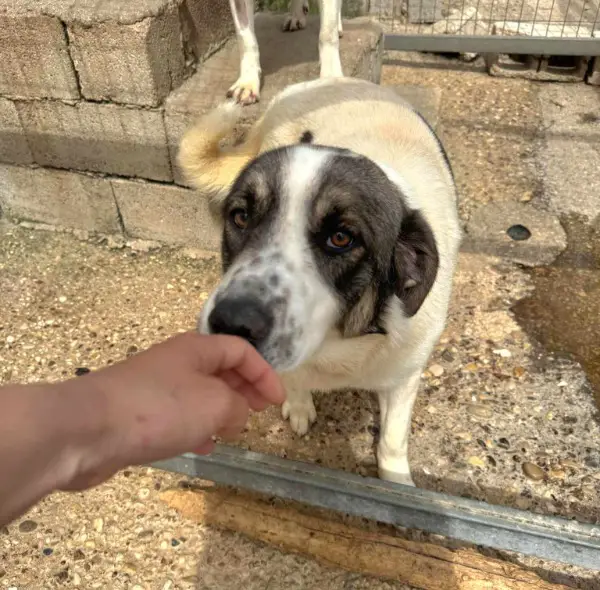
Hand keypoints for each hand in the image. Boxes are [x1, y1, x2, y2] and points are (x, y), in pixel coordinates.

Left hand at [58, 332, 283, 489]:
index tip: (278, 401)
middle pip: (220, 370)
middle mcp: (177, 363)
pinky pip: (178, 416)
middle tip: (260, 412)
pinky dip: (196, 428)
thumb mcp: (215, 404)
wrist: (87, 430)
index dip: (264, 373)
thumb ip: (238, 407)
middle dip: (244, 390)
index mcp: (196, 349)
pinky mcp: (140, 415)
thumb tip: (237, 416)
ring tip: (236, 430)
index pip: (241, 351)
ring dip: (221, 411)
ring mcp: (156, 388)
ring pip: (200, 394)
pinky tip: (203, 446)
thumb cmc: (159, 408)